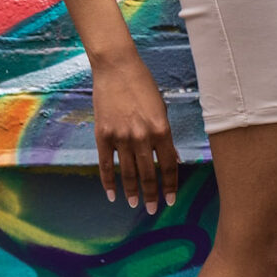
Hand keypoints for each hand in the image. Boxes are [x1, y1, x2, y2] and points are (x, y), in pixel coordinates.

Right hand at [92, 54, 179, 213]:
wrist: (116, 67)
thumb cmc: (143, 85)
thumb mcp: (161, 108)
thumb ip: (165, 135)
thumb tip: (173, 159)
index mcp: (161, 129)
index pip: (169, 165)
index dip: (170, 185)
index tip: (171, 200)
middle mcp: (142, 136)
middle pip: (149, 174)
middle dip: (152, 195)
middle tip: (153, 209)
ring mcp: (121, 137)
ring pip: (128, 173)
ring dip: (132, 192)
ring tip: (134, 204)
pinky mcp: (103, 135)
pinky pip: (106, 165)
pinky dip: (109, 182)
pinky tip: (112, 194)